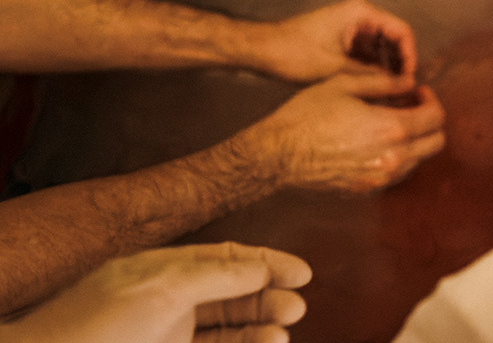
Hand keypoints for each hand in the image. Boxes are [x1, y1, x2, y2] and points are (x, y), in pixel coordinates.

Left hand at [3, 243, 309, 342]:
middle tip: (297, 306)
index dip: (268, 262)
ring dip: (261, 328)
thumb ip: (214, 274)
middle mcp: (169, 299)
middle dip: (269, 297)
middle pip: (233, 294)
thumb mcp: (161, 286)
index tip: (302, 273)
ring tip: (285, 332)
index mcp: (165, 268)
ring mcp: (167, 334)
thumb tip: (260, 267)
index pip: (228, 258)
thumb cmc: (91, 325)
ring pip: (228, 329)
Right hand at [240, 74, 445, 191]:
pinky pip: (397, 173)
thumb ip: (383, 82)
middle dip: (430, 121)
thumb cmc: (307, 115)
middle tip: (410, 106)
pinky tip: (376, 141)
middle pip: (436, 142)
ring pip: (419, 160)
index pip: (436, 117)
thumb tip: (409, 82)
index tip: (417, 92)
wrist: (277, 155)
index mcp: (392, 129)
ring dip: (415, 140)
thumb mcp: (344, 85)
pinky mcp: (367, 190)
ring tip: (392, 122)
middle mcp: (393, 158)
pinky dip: (398, 156)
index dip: (431, 100)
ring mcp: (381, 179)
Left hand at [253, 0, 417, 83]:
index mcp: (361, 13)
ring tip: (388, 93)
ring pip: (380, 49)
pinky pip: (365, 54)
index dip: (410, 56)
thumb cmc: (292, 53)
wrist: (260, 51)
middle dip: (399, 65)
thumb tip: (400, 87)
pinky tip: (371, 90)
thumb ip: (372, 76)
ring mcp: (349, 27)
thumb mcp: (337, 69)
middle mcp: (358, 16)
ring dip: (385, 69)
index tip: (410, 79)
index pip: (401, 31)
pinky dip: (370, 70)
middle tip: (402, 90)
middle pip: (393, 39)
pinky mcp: (340, 40)